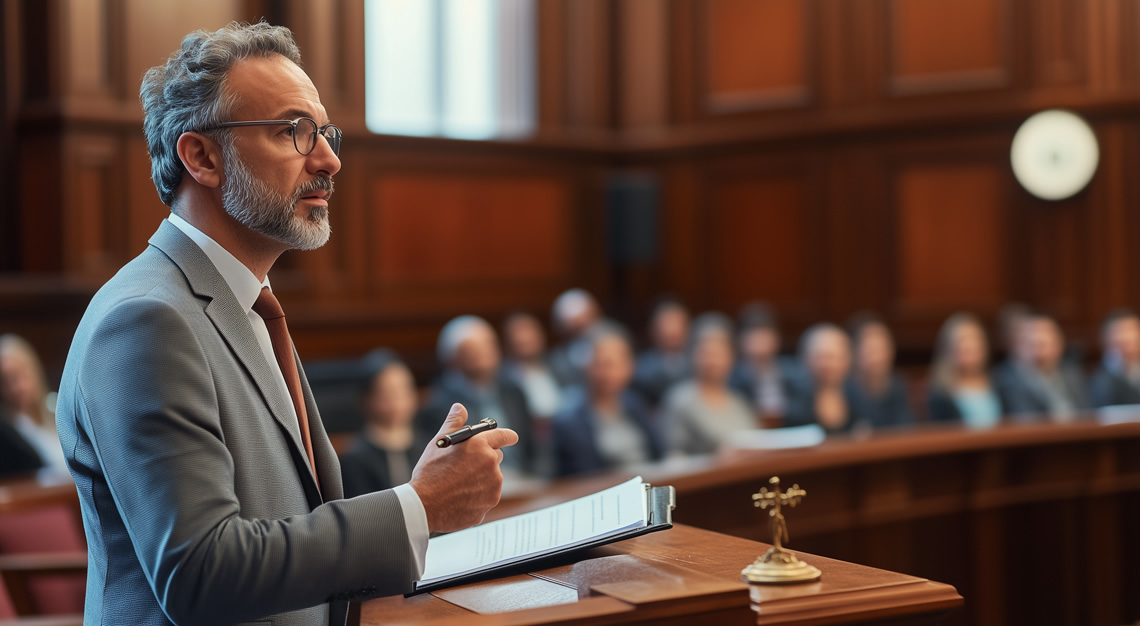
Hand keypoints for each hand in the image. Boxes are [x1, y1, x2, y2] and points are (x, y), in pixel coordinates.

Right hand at [409, 403, 518, 532]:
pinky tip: (460, 497)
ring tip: (459, 483)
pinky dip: (477, 497)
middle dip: (485, 458)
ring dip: (482, 479)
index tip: (512, 437)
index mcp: (481, 446)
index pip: (504, 436)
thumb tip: (460, 407)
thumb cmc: (429, 472)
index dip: (507, 436)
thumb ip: (454, 423)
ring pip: (492, 479)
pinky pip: (486, 497)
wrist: (423, 506)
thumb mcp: (439, 443)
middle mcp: (491, 465)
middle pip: (496, 457)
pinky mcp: (489, 505)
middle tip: (467, 463)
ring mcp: (493, 487)